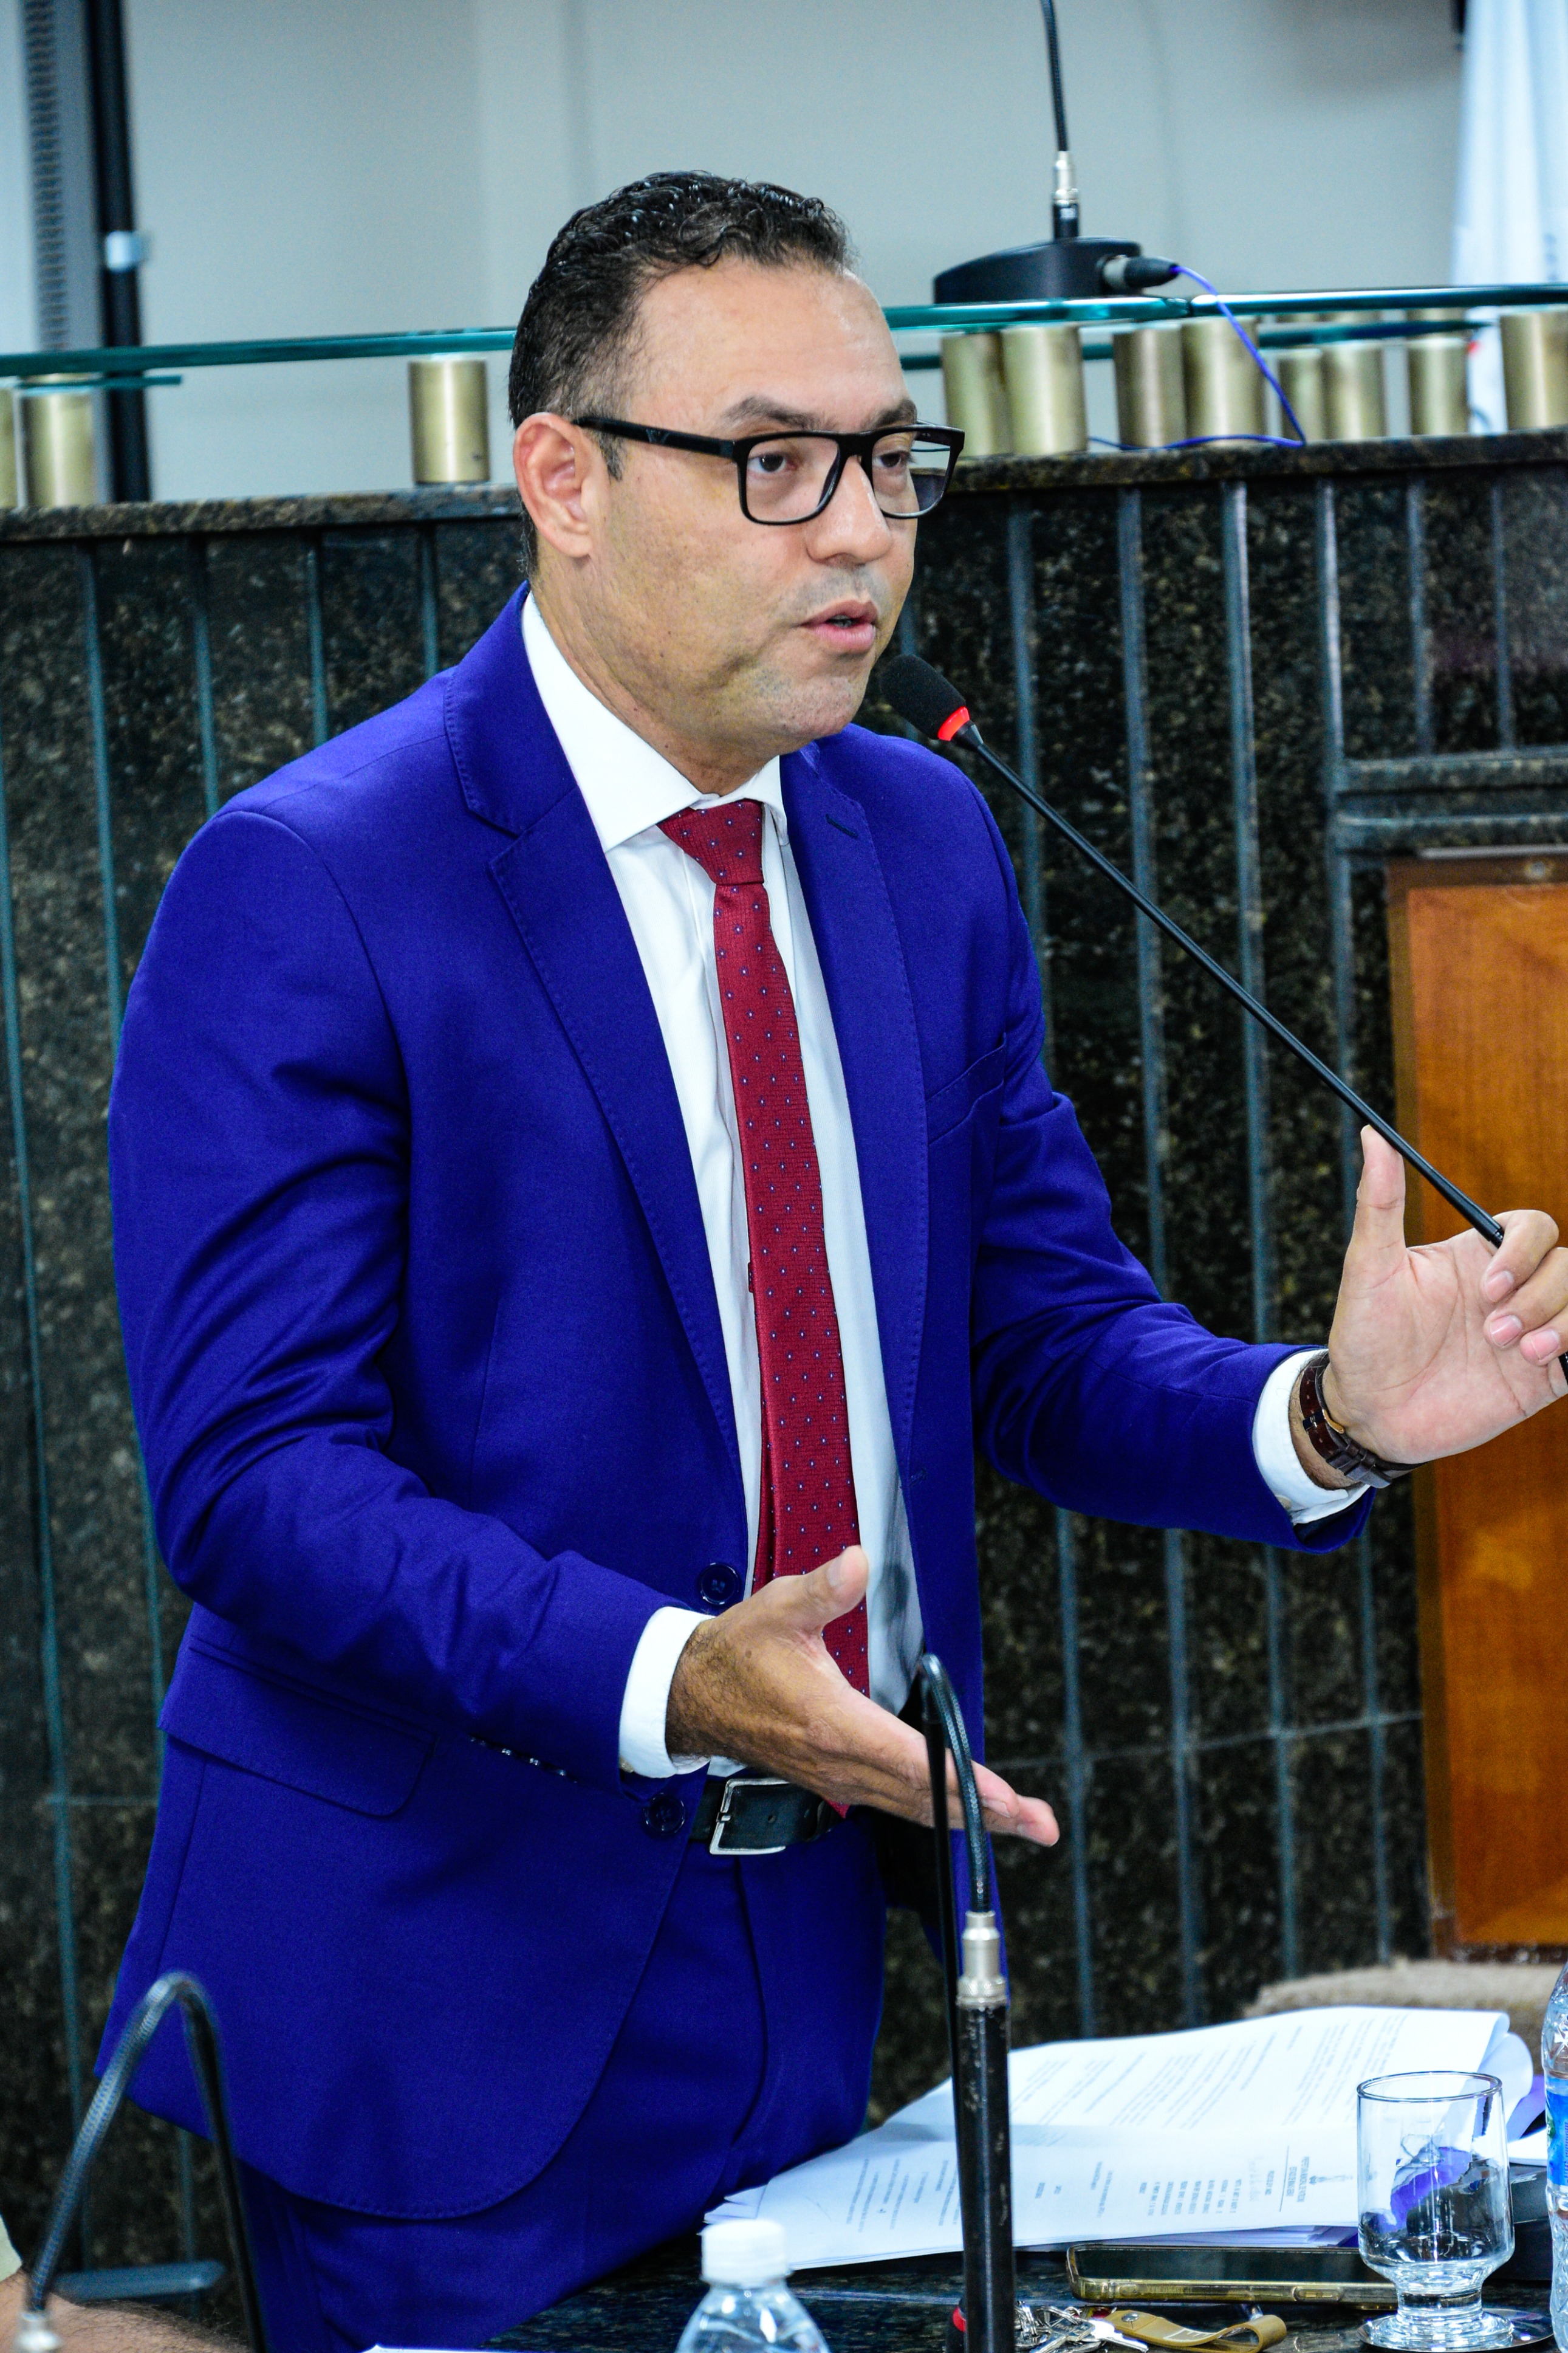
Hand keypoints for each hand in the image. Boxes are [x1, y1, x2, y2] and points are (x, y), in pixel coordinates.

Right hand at [665, 1544, 1058, 1845]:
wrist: (692, 1694)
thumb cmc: (739, 1650)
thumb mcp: (779, 1608)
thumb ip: (823, 1589)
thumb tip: (858, 1563)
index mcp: (834, 1724)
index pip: (913, 1760)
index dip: (963, 1779)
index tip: (1008, 1798)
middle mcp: (841, 1764)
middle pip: (925, 1797)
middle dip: (986, 1813)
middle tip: (1040, 1824)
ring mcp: (838, 1778)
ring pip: (914, 1807)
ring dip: (968, 1819)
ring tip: (1020, 1824)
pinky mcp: (834, 1780)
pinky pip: (897, 1803)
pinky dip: (935, 1810)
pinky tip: (962, 1812)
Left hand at [1304, 1128, 1566, 1474]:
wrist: (1369, 1415)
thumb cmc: (1364, 1338)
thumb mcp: (1369, 1269)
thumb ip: (1379, 1202)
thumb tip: (1372, 1134)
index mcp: (1478, 1258)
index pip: (1533, 1229)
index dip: (1523, 1251)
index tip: (1488, 1287)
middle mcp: (1512, 1291)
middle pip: (1566, 1267)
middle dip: (1538, 1296)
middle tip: (1491, 1333)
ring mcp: (1531, 1333)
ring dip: (1561, 1324)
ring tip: (1518, 1353)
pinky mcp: (1544, 1378)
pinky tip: (1541, 1363)